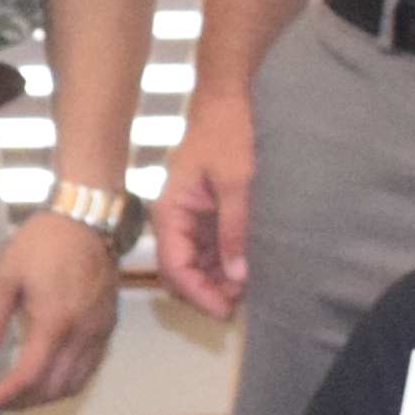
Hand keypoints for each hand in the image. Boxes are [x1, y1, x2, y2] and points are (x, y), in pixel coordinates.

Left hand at [0, 212, 126, 413]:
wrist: (87, 219)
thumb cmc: (43, 243)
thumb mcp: (5, 275)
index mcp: (54, 321)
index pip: (30, 376)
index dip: (6, 396)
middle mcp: (82, 333)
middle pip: (54, 387)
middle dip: (24, 402)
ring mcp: (100, 331)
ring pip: (76, 383)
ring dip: (47, 397)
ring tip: (20, 396)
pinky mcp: (108, 326)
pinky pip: (90, 367)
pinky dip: (68, 382)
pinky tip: (48, 377)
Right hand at [150, 106, 251, 316]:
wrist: (227, 103)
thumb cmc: (228, 136)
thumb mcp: (237, 183)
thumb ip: (235, 229)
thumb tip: (237, 276)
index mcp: (169, 212)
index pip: (174, 266)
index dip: (197, 293)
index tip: (225, 311)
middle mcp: (173, 220)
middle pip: (179, 272)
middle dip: (205, 292)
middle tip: (238, 306)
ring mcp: (188, 220)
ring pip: (193, 265)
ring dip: (215, 282)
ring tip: (245, 292)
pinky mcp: (204, 216)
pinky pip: (207, 250)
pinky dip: (223, 265)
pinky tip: (244, 273)